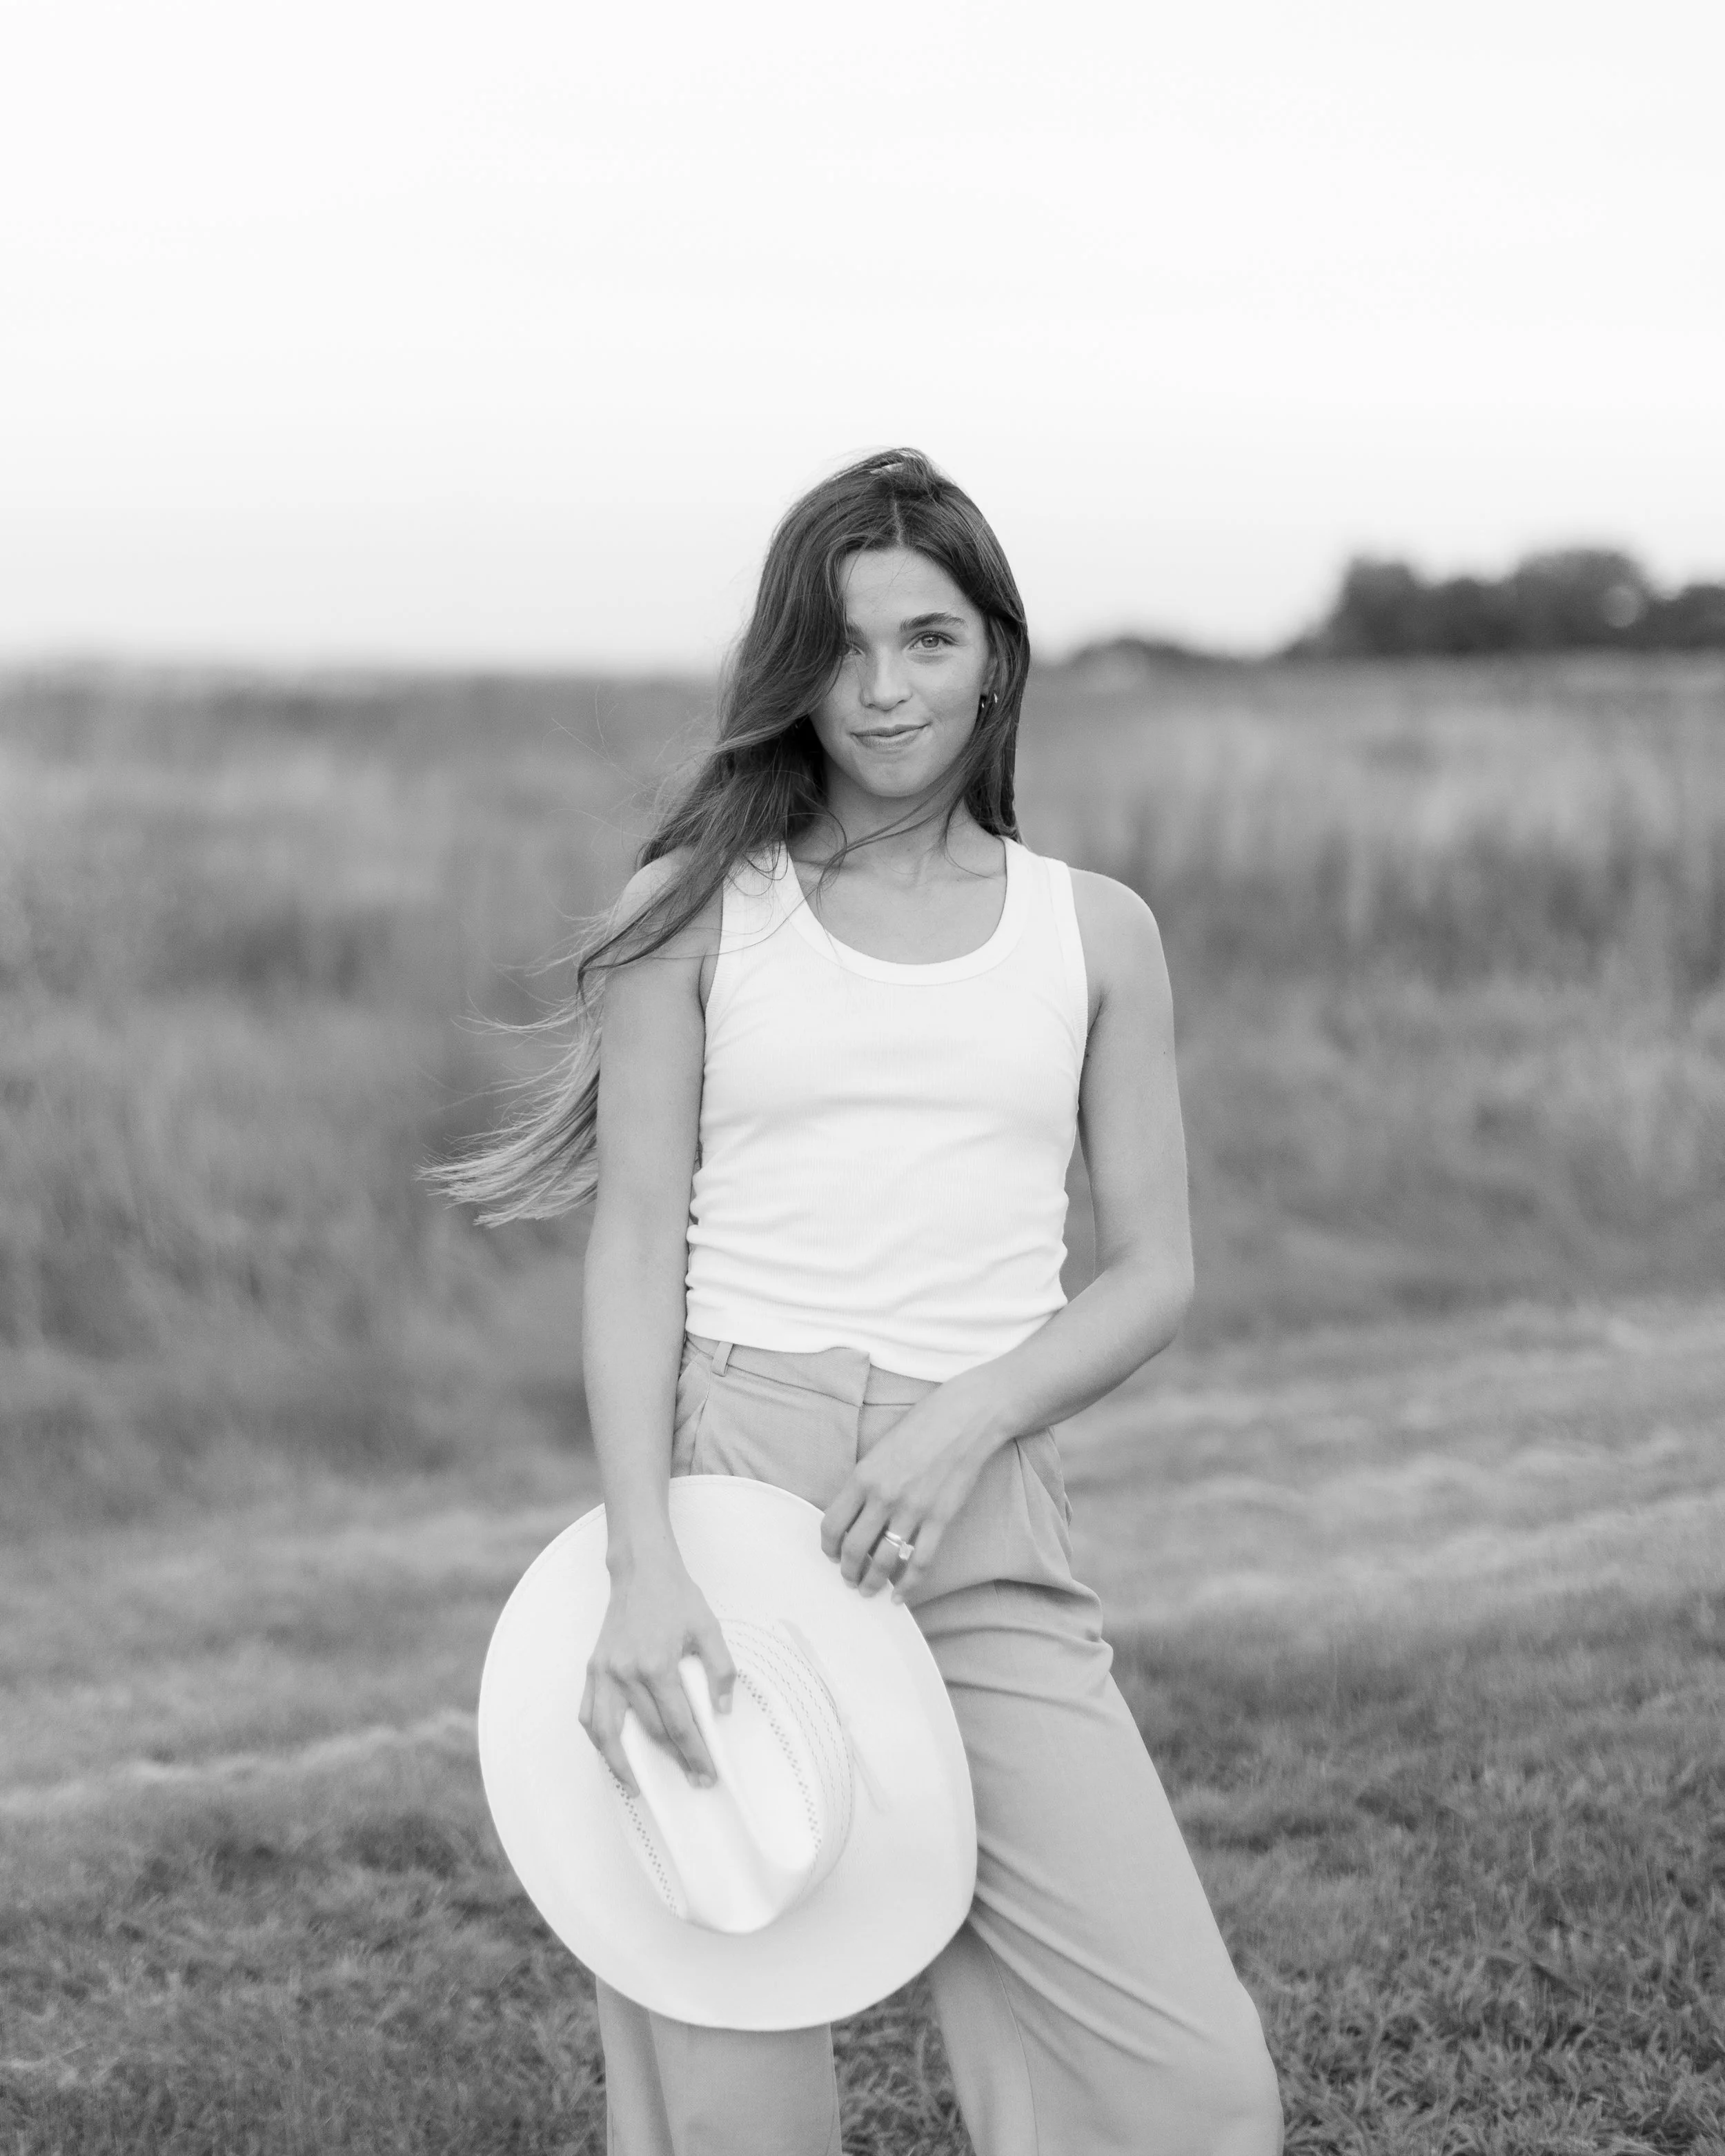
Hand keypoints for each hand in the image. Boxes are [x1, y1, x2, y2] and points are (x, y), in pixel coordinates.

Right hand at [579, 1545, 736, 1793]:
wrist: (642, 1570)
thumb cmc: (677, 1597)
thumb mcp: (709, 1628)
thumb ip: (721, 1669)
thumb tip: (723, 1711)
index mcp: (657, 1664)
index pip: (680, 1723)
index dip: (695, 1753)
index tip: (707, 1773)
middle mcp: (626, 1672)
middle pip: (650, 1732)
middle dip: (673, 1760)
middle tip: (691, 1780)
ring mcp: (605, 1672)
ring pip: (608, 1732)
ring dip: (621, 1764)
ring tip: (636, 1786)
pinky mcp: (593, 1668)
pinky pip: (588, 1713)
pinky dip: (596, 1739)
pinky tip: (608, 1753)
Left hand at [820, 1378, 999, 1600]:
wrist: (965, 1417)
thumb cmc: (922, 1426)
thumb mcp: (880, 1449)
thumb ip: (865, 1482)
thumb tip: (855, 1516)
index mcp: (863, 1476)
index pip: (832, 1524)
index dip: (828, 1547)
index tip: (831, 1555)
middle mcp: (883, 1496)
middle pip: (854, 1549)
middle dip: (848, 1571)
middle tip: (849, 1579)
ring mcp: (913, 1510)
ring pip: (884, 1561)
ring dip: (873, 1582)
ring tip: (870, 1590)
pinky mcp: (941, 1519)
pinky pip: (920, 1562)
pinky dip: (908, 1584)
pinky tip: (900, 1595)